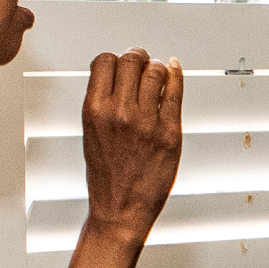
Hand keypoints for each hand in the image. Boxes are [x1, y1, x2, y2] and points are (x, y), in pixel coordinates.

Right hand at [80, 49, 183, 243]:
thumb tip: (115, 77)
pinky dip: (176, 76)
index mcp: (94, 110)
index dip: (114, 59)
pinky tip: (174, 71)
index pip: (104, 62)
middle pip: (131, 61)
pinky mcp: (170, 133)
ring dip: (157, 68)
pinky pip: (175, 93)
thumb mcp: (92, 133)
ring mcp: (146, 122)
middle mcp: (119, 112)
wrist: (120, 209)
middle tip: (142, 62)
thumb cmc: (106, 176)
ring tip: (157, 73)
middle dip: (137, 58)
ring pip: (155, 72)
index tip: (121, 62)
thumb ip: (102, 103)